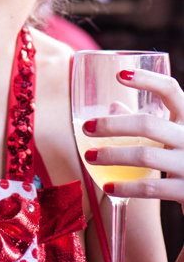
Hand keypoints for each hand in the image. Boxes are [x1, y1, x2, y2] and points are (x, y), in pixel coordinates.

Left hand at [81, 69, 183, 207]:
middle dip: (112, 125)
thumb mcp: (175, 135)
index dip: (147, 80)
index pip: (171, 90)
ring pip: (144, 155)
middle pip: (147, 124)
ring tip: (89, 156)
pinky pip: (150, 187)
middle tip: (86, 127)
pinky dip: (125, 186)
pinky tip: (108, 186)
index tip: (120, 75)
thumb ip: (149, 122)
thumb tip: (113, 106)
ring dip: (111, 155)